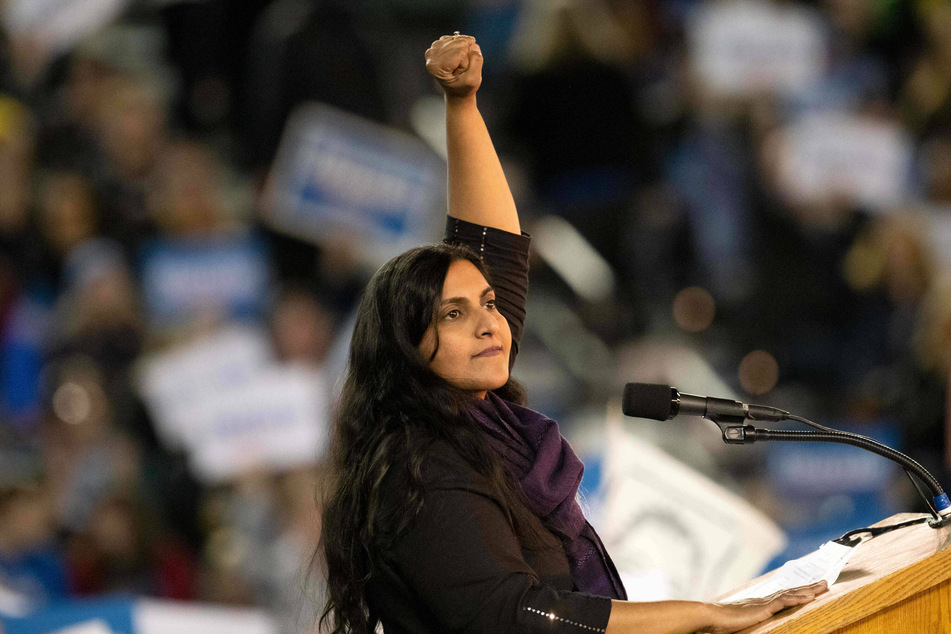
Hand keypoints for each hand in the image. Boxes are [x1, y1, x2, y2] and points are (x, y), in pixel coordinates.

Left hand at [425, 34, 482, 98]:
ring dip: (464, 51)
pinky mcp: (440, 42)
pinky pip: (459, 37)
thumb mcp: (473, 80)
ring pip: (460, 39)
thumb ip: (476, 62)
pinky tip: (458, 57)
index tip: (460, 74)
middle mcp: (431, 55)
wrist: (456, 90)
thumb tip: (473, 44)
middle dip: (465, 55)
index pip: (460, 52)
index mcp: (436, 66)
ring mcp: (434, 47)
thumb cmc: (463, 87)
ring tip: (459, 64)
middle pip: (460, 43)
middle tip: (460, 69)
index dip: (466, 63)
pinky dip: (463, 46)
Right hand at [703, 581, 827, 633]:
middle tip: (824, 582)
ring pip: (791, 594)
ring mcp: (764, 603)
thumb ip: (752, 619)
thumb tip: (755, 619)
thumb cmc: (722, 622)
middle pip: (791, 591)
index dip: (798, 591)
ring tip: (823, 587)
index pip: (784, 595)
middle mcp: (764, 600)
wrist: (712, 616)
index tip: (810, 588)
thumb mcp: (742, 621)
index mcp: (760, 603)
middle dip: (809, 587)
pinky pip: (785, 602)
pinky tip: (809, 597)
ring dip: (808, 590)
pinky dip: (798, 599)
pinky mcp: (764, 608)